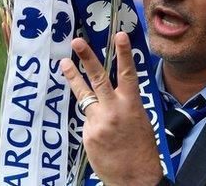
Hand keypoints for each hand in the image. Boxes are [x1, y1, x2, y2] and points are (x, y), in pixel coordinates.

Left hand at [61, 32, 162, 185]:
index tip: (120, 35)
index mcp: (132, 105)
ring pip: (84, 96)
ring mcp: (98, 122)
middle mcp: (114, 110)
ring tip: (64, 63)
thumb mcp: (140, 122)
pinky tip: (103, 138)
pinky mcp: (88, 134)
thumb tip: (109, 96)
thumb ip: (125, 106)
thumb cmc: (141, 150)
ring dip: (74, 78)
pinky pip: (88, 122)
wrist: (135, 179)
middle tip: (77, 42)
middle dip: (87, 58)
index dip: (124, 53)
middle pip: (98, 79)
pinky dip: (93, 126)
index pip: (127, 74)